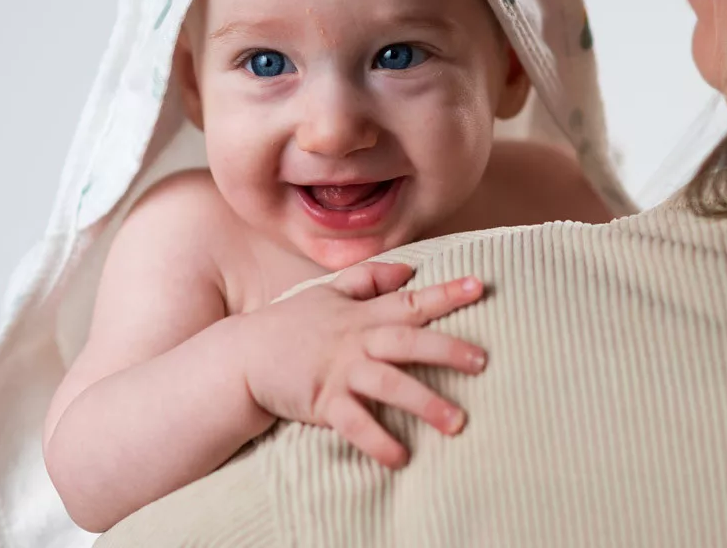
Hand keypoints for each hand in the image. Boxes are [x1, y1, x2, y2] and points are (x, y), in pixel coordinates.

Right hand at [238, 263, 486, 466]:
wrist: (243, 355)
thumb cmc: (293, 322)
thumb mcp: (329, 291)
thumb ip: (369, 278)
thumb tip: (408, 269)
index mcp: (364, 314)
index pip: (411, 299)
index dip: (445, 293)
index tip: (478, 286)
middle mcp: (357, 340)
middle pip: (409, 341)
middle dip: (447, 349)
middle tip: (482, 361)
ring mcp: (340, 371)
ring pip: (389, 384)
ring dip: (424, 402)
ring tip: (457, 422)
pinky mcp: (322, 401)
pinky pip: (354, 423)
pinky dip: (377, 440)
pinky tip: (401, 457)